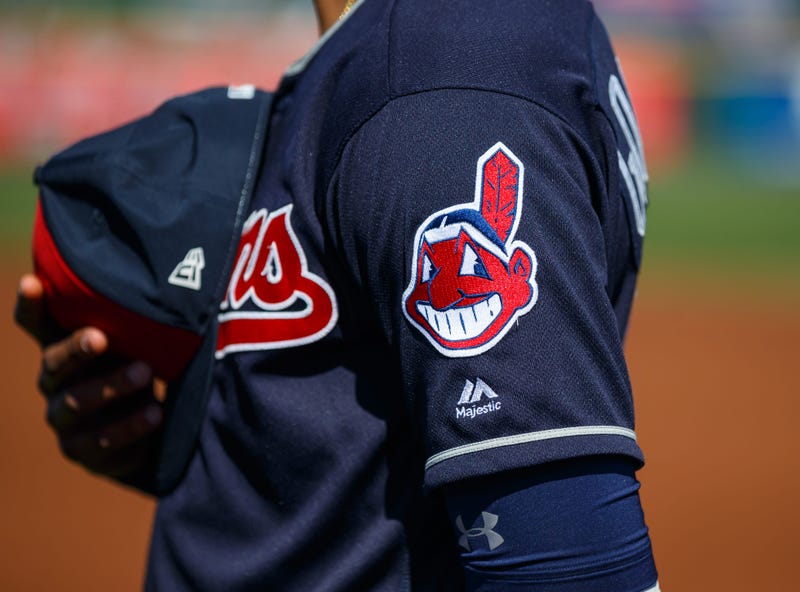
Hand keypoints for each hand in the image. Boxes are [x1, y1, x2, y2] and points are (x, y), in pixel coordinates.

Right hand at [14, 274, 163, 491]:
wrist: (151, 430)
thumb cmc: (140, 367)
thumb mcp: (138, 342)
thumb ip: (135, 320)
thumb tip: (171, 278)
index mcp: (64, 349)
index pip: (37, 325)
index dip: (30, 306)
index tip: (31, 282)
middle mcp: (54, 383)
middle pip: (53, 364)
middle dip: (76, 350)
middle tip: (100, 337)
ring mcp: (64, 420)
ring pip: (76, 403)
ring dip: (110, 387)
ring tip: (145, 372)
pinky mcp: (83, 452)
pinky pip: (102, 441)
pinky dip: (130, 427)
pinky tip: (155, 414)